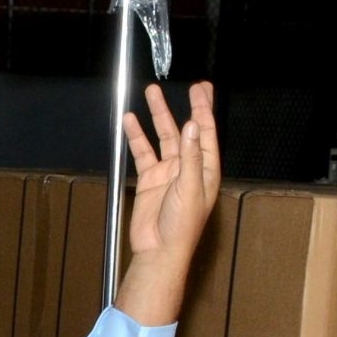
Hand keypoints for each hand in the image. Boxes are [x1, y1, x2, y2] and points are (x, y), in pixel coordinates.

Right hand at [123, 80, 219, 262]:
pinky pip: (143, 153)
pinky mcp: (150, 179)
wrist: (158, 250)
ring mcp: (168, 172)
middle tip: (189, 86)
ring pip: (163, 137)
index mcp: (205, 169)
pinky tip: (131, 123)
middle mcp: (188, 167)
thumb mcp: (190, 188)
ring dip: (158, 116)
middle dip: (186, 107)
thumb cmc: (181, 226)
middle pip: (187, 130)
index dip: (203, 110)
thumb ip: (191, 157)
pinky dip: (136, 137)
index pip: (205, 133)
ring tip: (151, 94)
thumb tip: (192, 127)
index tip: (200, 90)